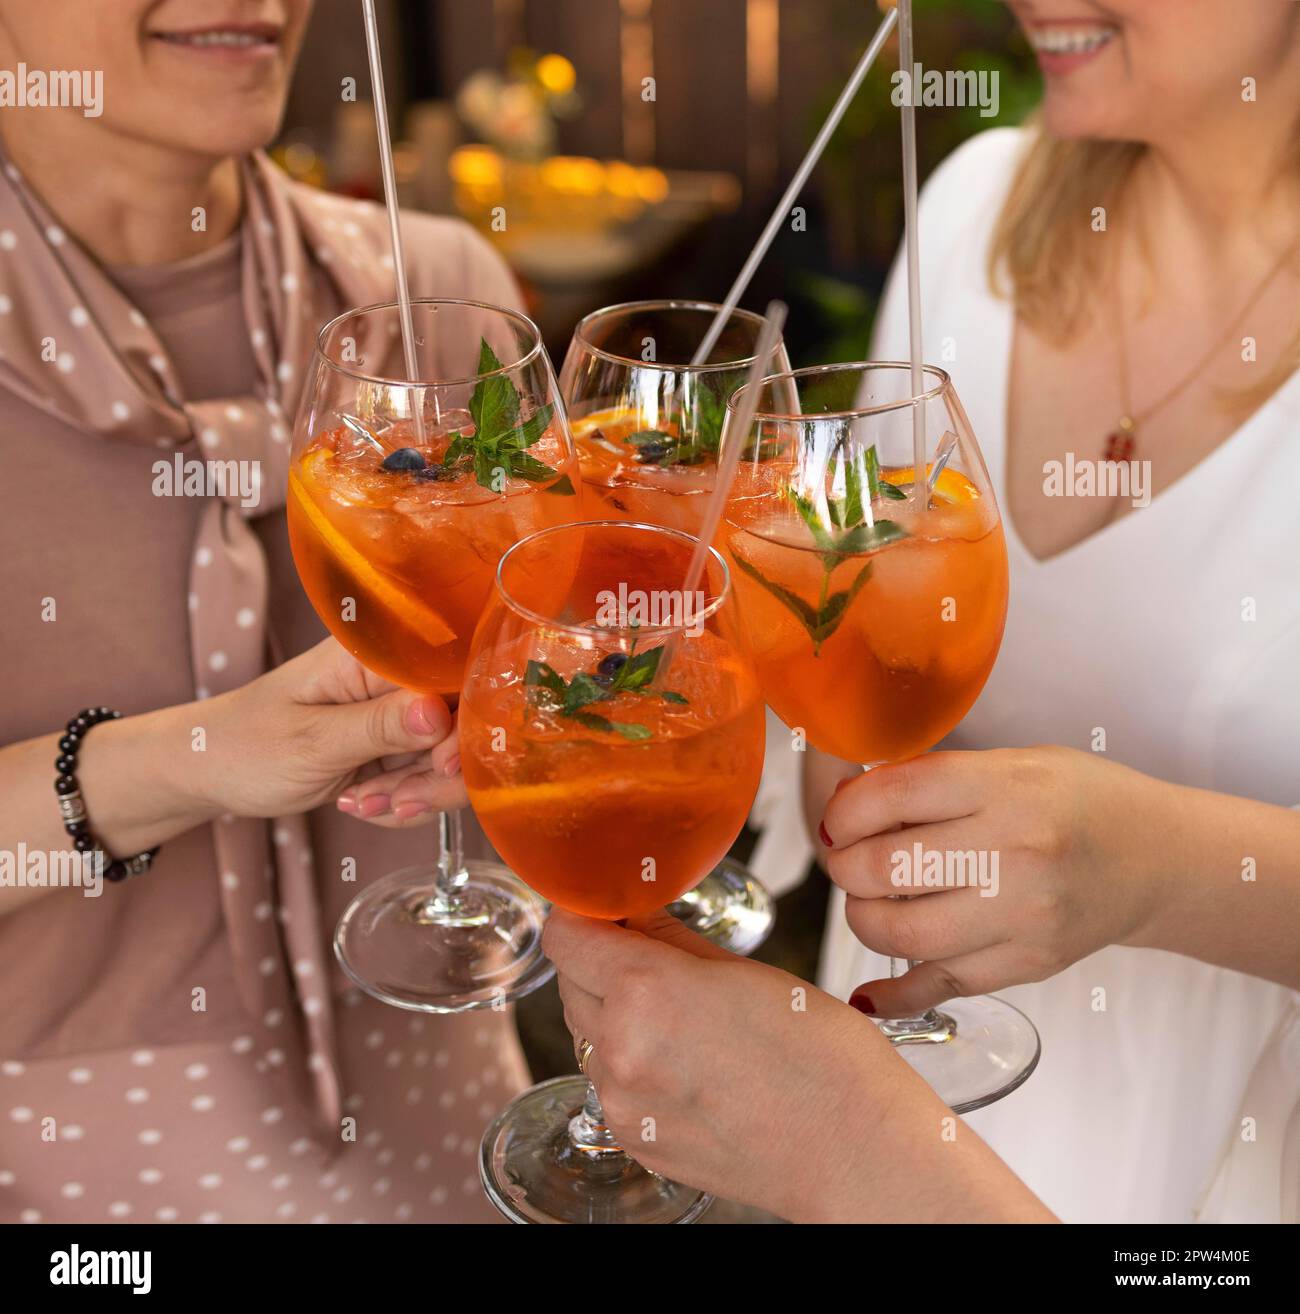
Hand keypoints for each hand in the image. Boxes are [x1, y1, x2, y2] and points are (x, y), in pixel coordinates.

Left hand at [200, 638, 464, 824]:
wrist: (210, 771)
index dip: (461, 724)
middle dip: (437, 774)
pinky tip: (362, 801)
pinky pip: (428, 778)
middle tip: (394, 802)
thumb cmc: (245, 745)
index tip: (441, 767)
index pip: (453, 675)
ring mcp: (400, 711)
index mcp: (375, 654)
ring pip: (450, 758)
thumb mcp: (312, 742)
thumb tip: (441, 712)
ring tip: (363, 803)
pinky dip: (403, 800)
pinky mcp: (397, 743)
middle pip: (462, 722)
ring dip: (416, 793)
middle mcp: (396, 677)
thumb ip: (380, 727)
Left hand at [544, 909, 1053, 1222]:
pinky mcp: (634, 1141)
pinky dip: (632, 1066)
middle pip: (570, 983)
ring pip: (588, 1035)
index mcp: (645, 990)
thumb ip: (671, 937)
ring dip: (614, 1015)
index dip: (581, 916)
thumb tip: (634, 910)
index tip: (603, 913)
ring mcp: (622, 1103)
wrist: (855, 1152)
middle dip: (600, 963)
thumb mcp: (744, 971)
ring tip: (683, 1019)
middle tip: (653, 958)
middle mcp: (619, 1048)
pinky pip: (610, 1084)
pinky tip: (687, 1064)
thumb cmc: (821, 1057)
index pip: (563, 936)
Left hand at [819, 747, 1177, 1015]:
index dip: (844, 811)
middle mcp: (1016, 852)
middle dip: (844, 866)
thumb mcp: (1013, 763)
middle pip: (885, 868)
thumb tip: (846, 803)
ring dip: (862, 919)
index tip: (837, 820)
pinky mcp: (1029, 964)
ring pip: (901, 934)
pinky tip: (868, 993)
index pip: (893, 795)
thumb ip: (933, 778)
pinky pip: (940, 986)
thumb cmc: (1078, 799)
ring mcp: (1024, 917)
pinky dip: (893, 993)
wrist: (1159, 859)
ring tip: (868, 902)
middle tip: (846, 860)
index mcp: (1006, 787)